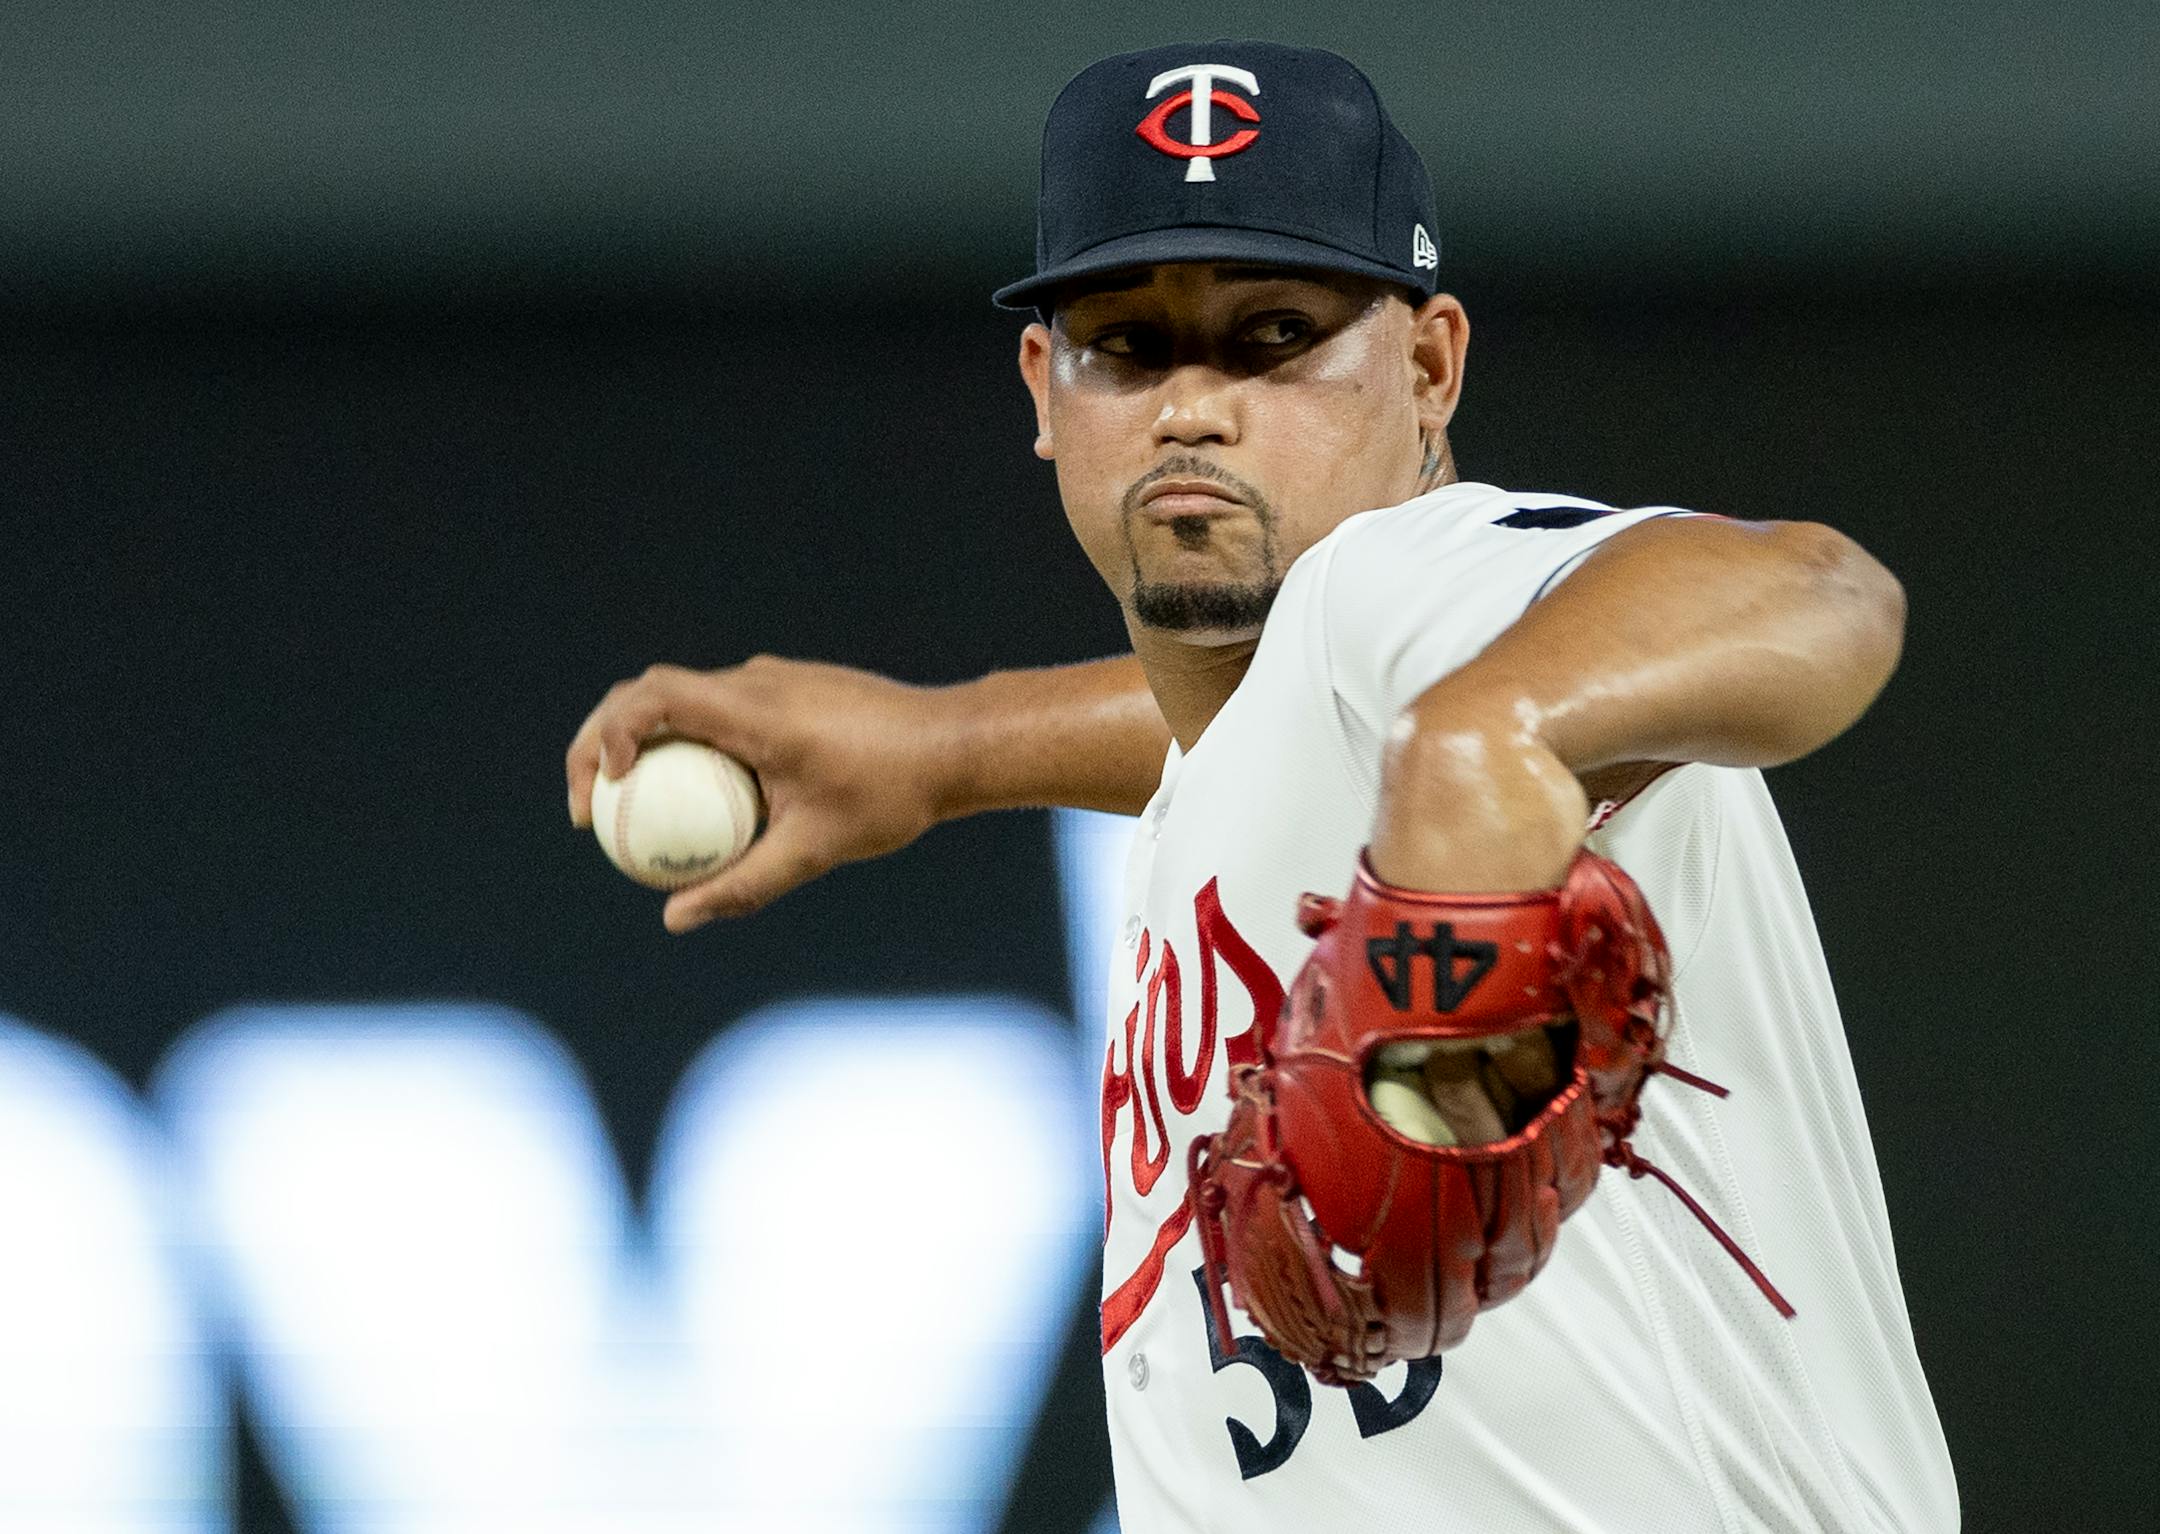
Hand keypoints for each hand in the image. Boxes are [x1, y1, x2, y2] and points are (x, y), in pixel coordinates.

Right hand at [566, 657, 957, 931]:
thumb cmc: (893, 795)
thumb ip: (744, 884)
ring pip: (684, 699)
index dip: (607, 733)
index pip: (654, 696)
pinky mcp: (788, 688)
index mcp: (754, 709)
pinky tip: (700, 802)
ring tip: (632, 813)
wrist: (956, 744)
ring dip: (645, 743)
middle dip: (601, 741)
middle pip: (650, 692)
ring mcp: (772, 679)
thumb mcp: (816, 849)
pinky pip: (720, 710)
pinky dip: (690, 745)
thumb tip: (676, 918)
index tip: (603, 790)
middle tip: (589, 812)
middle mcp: (755, 681)